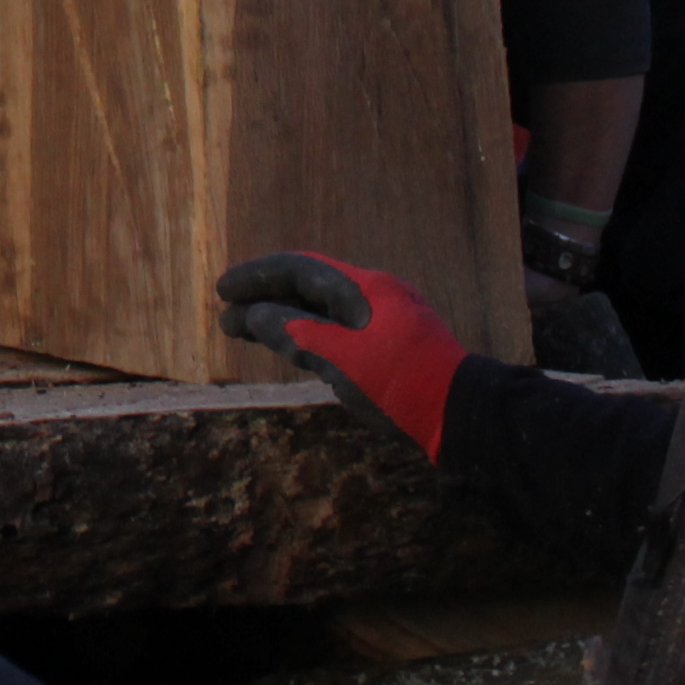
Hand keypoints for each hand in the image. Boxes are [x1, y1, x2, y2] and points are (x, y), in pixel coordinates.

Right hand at [215, 251, 466, 458]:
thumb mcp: (339, 359)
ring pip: (324, 308)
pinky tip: (293, 345)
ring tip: (248, 330)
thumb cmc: (399, 384)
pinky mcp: (393, 342)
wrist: (462, 415)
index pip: (298, 268)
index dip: (256, 277)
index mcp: (364, 287)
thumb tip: (253, 315)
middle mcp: (375, 293)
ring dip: (284, 316)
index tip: (223, 291)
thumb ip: (293, 333)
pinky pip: (339, 326)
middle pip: (310, 285)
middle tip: (228, 315)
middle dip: (266, 297)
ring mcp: (386, 317)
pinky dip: (308, 331)